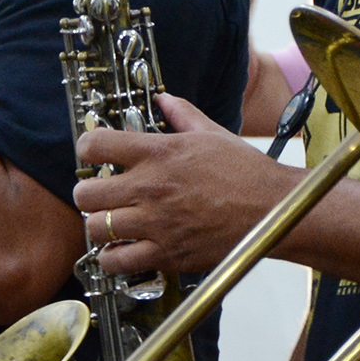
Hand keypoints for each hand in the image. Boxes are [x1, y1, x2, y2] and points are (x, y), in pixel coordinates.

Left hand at [75, 92, 297, 279]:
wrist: (274, 211)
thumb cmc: (246, 173)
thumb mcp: (212, 134)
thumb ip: (182, 114)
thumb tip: (164, 99)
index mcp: (158, 152)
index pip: (95, 144)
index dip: (87, 148)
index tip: (93, 154)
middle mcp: (150, 188)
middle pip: (85, 193)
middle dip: (88, 194)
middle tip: (101, 195)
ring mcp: (156, 223)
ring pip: (96, 229)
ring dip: (99, 227)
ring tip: (112, 224)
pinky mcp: (166, 254)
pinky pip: (117, 262)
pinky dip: (113, 258)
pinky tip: (123, 249)